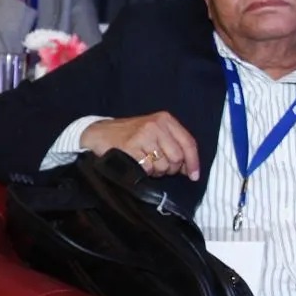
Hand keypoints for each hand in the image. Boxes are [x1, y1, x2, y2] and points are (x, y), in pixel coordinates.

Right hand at [81, 112, 201, 180]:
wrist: (101, 134)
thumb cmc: (131, 135)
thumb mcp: (155, 132)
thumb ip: (174, 145)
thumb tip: (190, 169)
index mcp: (165, 119)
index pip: (188, 143)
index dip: (193, 162)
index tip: (194, 176)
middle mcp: (156, 125)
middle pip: (177, 157)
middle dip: (171, 168)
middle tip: (159, 166)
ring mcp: (143, 135)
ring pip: (163, 166)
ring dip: (157, 171)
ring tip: (146, 163)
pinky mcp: (131, 147)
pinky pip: (148, 169)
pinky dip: (144, 171)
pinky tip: (137, 164)